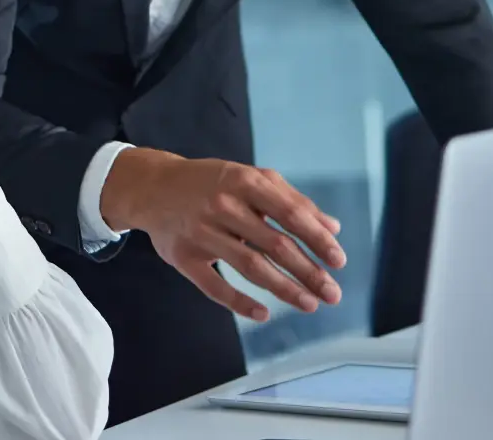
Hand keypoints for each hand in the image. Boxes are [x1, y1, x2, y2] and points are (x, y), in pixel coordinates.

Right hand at [100, 148, 344, 320]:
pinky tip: (263, 314)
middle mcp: (223, 205)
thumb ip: (292, 200)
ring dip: (283, 289)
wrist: (153, 187)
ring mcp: (201, 232)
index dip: (317, 239)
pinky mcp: (183, 257)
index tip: (339, 261)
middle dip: (308, 271)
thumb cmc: (211, 183)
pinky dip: (239, 302)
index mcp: (244, 182)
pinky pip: (214, 285)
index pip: (290, 214)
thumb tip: (332, 228)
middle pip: (274, 244)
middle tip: (332, 293)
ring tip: (309, 304)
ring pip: (250, 266)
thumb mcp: (250, 179)